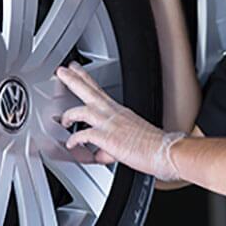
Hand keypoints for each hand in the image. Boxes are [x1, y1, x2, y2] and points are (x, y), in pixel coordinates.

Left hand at [55, 61, 184, 181]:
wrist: (163, 151)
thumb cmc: (151, 146)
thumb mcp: (127, 140)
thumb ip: (108, 147)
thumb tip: (99, 155)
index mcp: (118, 111)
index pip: (98, 89)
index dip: (85, 78)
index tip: (76, 70)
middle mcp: (112, 113)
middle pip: (89, 90)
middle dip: (73, 79)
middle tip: (62, 71)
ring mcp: (109, 123)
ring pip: (82, 109)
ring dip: (69, 115)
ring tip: (63, 120)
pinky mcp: (107, 137)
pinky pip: (84, 135)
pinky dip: (75, 140)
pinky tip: (71, 145)